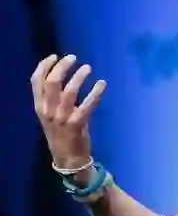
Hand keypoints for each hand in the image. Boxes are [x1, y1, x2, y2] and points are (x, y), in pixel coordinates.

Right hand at [30, 54, 105, 168]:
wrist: (68, 159)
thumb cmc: (62, 134)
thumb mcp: (50, 115)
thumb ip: (52, 99)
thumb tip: (61, 76)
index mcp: (39, 107)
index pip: (36, 81)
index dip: (44, 66)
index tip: (55, 56)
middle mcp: (48, 111)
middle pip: (52, 82)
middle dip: (62, 67)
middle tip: (73, 58)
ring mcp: (62, 118)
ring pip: (68, 92)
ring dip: (79, 77)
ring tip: (88, 68)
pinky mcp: (77, 124)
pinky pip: (87, 105)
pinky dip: (95, 93)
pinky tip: (102, 84)